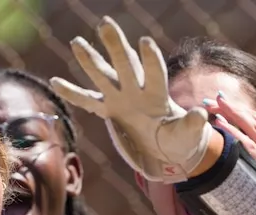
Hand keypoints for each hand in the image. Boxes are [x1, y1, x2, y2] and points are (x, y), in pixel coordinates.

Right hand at [51, 17, 211, 182]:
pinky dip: (72, 93)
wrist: (168, 149)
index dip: (150, 60)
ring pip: (103, 76)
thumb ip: (191, 125)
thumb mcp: (188, 136)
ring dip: (90, 60)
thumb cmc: (182, 141)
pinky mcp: (109, 111)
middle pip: (125, 66)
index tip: (145, 41)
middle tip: (105, 23)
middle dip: (116, 46)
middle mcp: (138, 91)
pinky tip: (55, 81)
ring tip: (77, 42)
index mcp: (159, 96)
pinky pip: (88, 101)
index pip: (154, 74)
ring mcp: (121, 99)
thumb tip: (201, 115)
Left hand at [208, 92, 255, 184]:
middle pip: (254, 123)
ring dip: (231, 118)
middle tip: (212, 99)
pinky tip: (220, 128)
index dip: (243, 110)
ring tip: (213, 107)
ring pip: (250, 133)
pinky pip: (245, 151)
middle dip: (233, 109)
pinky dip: (233, 136)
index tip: (223, 101)